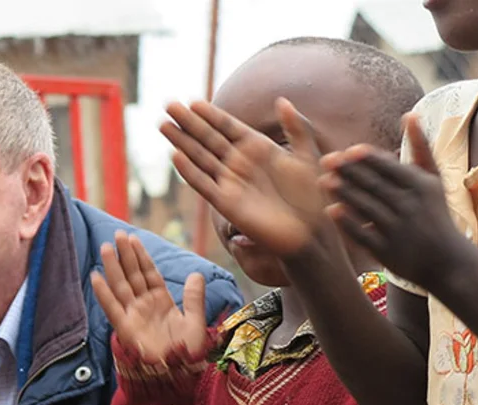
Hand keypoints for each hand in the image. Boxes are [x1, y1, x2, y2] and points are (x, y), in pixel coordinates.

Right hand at [91, 231, 208, 363]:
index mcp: (161, 302)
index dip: (141, 256)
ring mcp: (134, 316)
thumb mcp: (196, 321)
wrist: (178, 375)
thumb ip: (194, 298)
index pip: (149, 274)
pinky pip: (112, 307)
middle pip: (132, 275)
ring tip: (106, 248)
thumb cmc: (188, 353)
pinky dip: (104, 293)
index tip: (134, 239)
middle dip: (125, 255)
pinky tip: (96, 277)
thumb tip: (196, 275)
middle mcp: (145, 306)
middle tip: (118, 235)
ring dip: (113, 267)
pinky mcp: (125, 328)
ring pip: (121, 286)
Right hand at [163, 99, 331, 256]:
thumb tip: (282, 100)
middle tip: (169, 105)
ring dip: (181, 142)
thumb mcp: (308, 155)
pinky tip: (175, 157)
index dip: (210, 114)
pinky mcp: (227, 204)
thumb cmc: (314, 196)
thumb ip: (296, 127)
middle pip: (208, 138)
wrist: (313, 230)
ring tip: (163, 125)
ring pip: (200, 157)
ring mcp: (231, 183)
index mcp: (257, 149)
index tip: (192, 101)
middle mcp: (240, 164)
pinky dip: (189, 172)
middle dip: (188, 122)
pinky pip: (204, 185)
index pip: (228, 126)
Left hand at [321, 115, 463, 291]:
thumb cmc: (435, 213)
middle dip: (350, 172)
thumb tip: (409, 114)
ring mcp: (397, 229)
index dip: (369, 159)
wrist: (446, 260)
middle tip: (325, 160)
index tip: (348, 150)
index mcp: (421, 186)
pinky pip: (363, 233)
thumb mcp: (434, 179)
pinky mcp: (386, 250)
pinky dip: (347, 222)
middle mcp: (410, 206)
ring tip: (323, 181)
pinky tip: (330, 210)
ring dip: (344, 193)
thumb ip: (420, 147)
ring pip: (366, 207)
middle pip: (375, 185)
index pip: (390, 169)